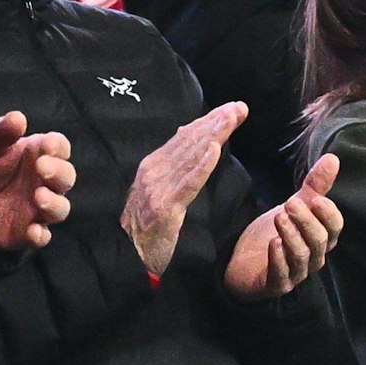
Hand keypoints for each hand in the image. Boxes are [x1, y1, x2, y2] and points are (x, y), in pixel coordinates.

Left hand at [0, 111, 75, 250]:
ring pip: (60, 208)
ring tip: (38, 196)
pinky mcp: (27, 231)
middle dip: (59, 172)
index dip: (57, 147)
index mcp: (38, 156)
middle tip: (42, 168)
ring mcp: (38, 208)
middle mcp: (44, 182)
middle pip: (66, 177)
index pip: (60, 148)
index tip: (46, 146)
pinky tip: (33, 231)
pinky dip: (40, 235)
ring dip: (54, 203)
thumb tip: (17, 117)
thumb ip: (0, 132)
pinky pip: (42, 236)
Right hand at [122, 101, 245, 277]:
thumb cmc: (147, 226)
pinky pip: (188, 184)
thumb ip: (175, 170)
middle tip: (239, 107)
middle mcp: (153, 172)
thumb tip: (195, 142)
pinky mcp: (165, 208)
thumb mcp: (160, 191)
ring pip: (191, 157)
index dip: (209, 121)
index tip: (232, 108)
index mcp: (153, 166)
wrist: (125, 257)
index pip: (185, 138)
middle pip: (190, 142)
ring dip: (214, 135)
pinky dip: (202, 166)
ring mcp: (158, 189)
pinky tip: (215, 150)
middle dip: (216, 122)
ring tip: (232, 118)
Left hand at [224, 154, 343, 301]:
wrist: (241, 262)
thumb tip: (333, 158)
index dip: (328, 214)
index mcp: (320, 239)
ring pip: (302, 256)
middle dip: (307, 221)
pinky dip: (279, 259)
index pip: (334, 228)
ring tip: (279, 217)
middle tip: (290, 204)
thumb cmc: (273, 233)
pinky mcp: (275, 285)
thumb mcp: (293, 206)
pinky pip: (282, 275)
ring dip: (292, 235)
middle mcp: (313, 258)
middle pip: (320, 241)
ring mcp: (295, 274)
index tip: (315, 199)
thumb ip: (314, 186)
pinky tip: (273, 243)